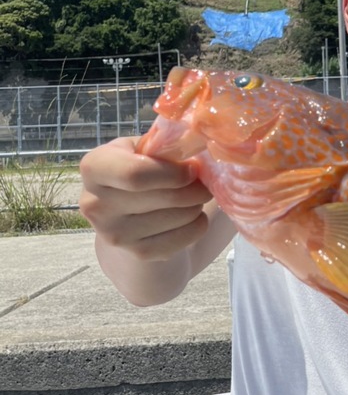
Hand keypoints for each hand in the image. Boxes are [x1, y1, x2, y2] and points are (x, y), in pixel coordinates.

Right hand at [79, 136, 213, 260]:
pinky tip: (194, 216)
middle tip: (205, 183)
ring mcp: (113, 234)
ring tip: (197, 197)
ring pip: (177, 218)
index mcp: (94, 168)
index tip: (193, 169)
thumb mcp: (143, 148)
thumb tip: (197, 142)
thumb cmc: (140, 169)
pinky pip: (181, 239)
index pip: (135, 174)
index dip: (172, 172)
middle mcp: (95, 204)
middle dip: (195, 188)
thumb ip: (163, 144)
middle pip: (164, 197)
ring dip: (197, 205)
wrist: (127, 213)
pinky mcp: (135, 252)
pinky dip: (198, 226)